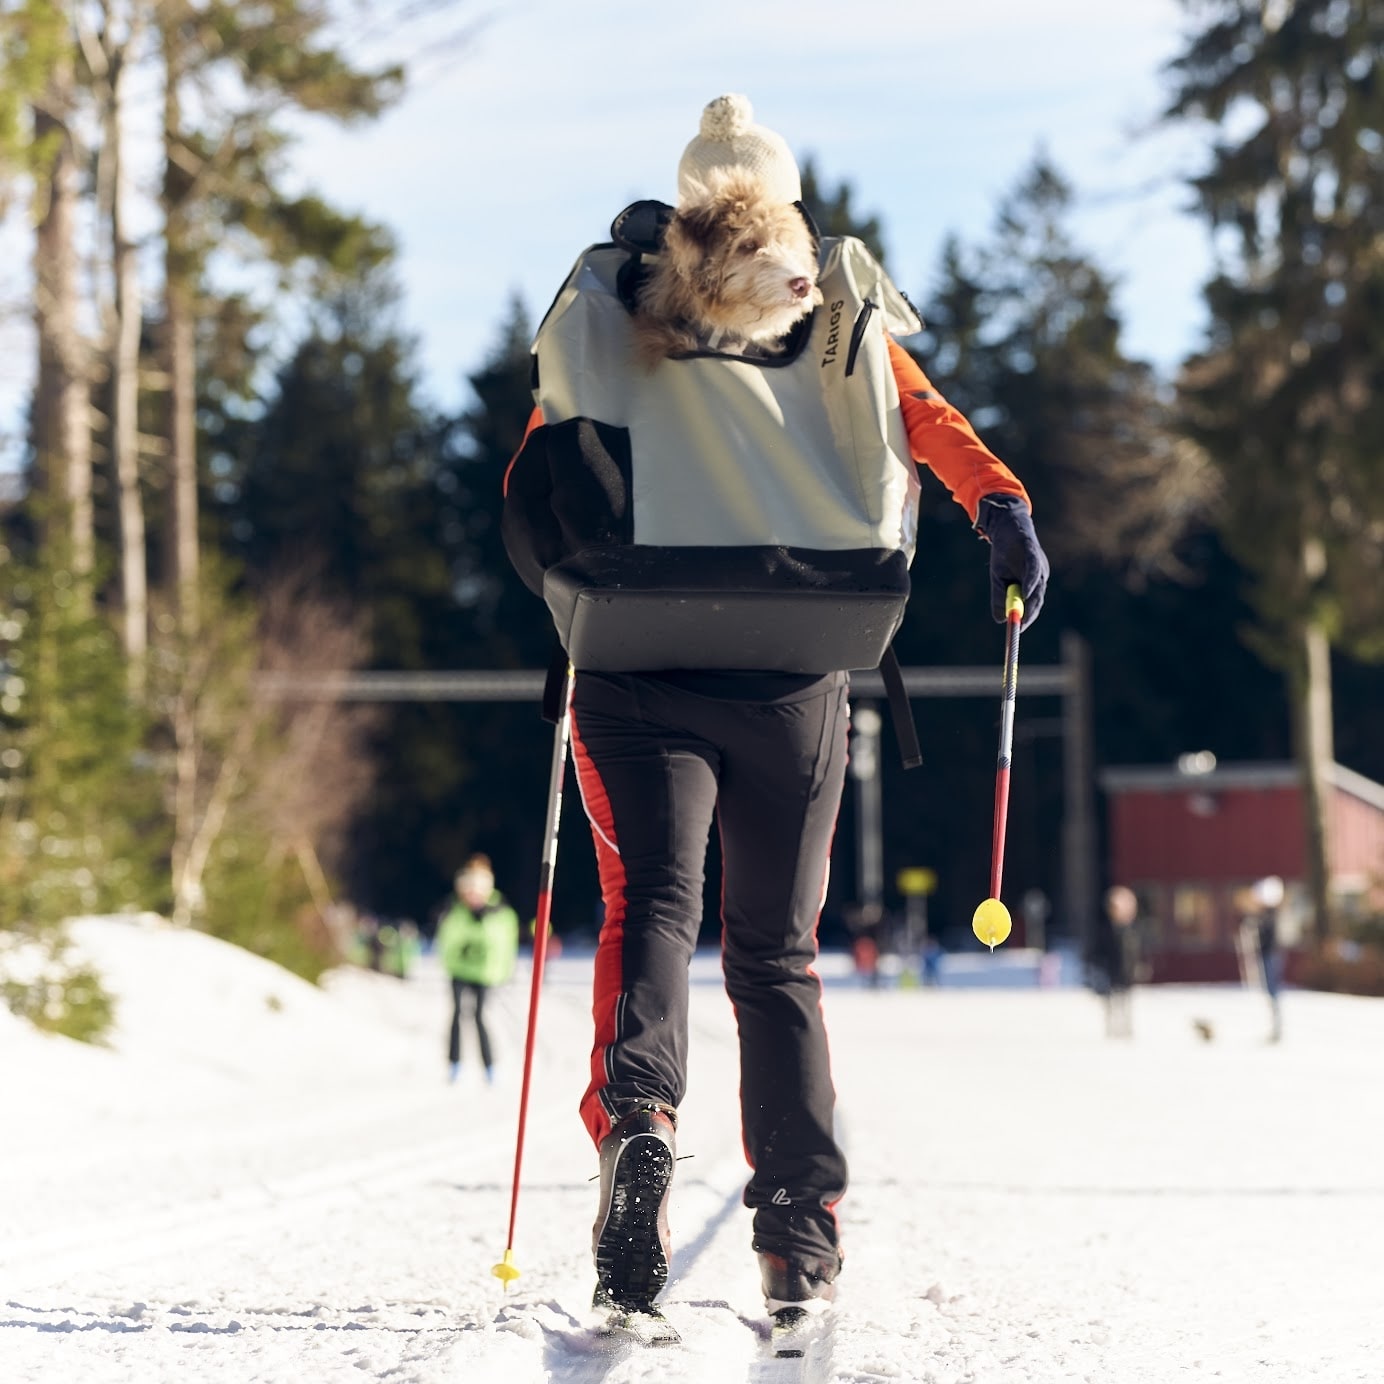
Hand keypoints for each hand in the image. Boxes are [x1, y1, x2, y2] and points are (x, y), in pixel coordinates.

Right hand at [974, 493, 1048, 630]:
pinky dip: (1031, 582)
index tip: (1018, 630)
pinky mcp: (1032, 551)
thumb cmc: (1004, 553)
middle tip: (1019, 626)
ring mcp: (1038, 563)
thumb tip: (1002, 620)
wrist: (1005, 526)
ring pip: (1036, 586)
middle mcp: (1039, 574)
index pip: (1033, 604)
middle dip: (1029, 614)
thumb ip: (1000, 599)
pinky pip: (1034, 569)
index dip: (1027, 618)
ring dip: (1029, 602)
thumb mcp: (998, 579)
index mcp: (1033, 582)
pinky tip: (1025, 593)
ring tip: (1019, 616)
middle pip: (1038, 598)